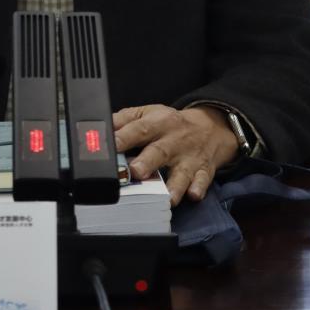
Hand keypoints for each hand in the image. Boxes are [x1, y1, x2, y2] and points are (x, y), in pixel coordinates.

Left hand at [113, 104, 239, 206]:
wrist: (210, 127)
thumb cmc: (170, 123)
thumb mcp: (147, 113)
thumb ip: (122, 121)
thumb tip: (100, 130)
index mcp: (157, 122)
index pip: (138, 129)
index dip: (124, 138)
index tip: (111, 147)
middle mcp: (173, 140)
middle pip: (159, 151)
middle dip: (147, 162)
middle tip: (135, 171)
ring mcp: (188, 157)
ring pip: (181, 172)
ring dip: (173, 184)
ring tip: (166, 196)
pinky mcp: (202, 171)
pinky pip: (202, 181)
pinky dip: (198, 188)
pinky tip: (192, 195)